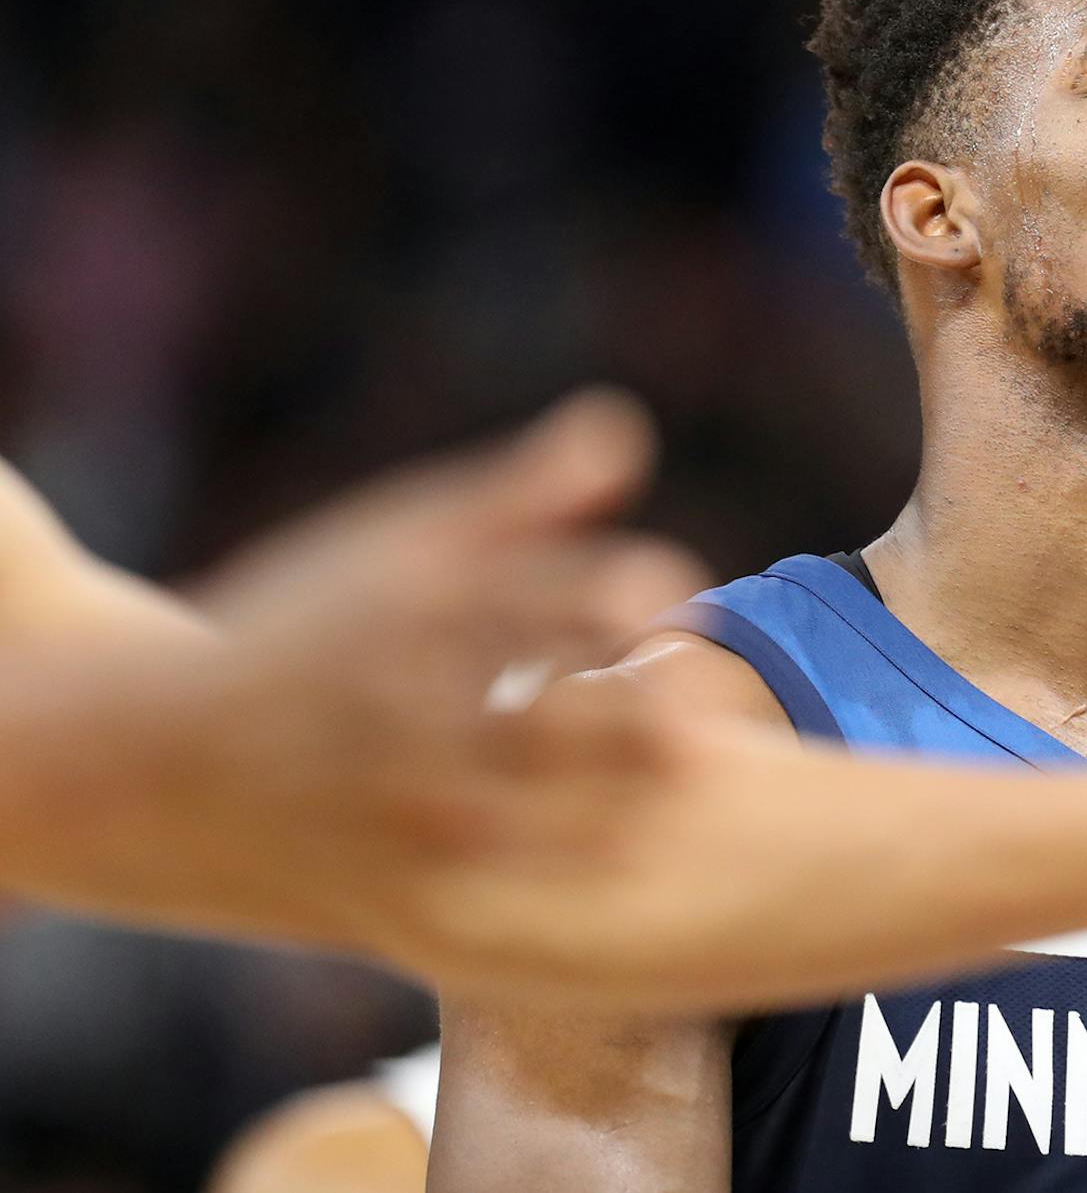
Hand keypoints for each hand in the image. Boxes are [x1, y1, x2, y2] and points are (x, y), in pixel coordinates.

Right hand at [3, 390, 705, 953]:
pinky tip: (624, 839)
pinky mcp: (399, 882)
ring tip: (683, 765)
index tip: (670, 589)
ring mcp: (405, 804)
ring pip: (551, 808)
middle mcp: (413, 708)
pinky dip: (575, 865)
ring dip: (624, 789)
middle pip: (570, 709)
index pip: (554, 594)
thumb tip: (626, 426)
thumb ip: (520, 495)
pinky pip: (511, 885)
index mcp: (419, 614)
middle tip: (699, 692)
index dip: (625, 591)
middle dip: (647, 700)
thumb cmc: (306, 630)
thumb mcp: (397, 546)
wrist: (161, 769)